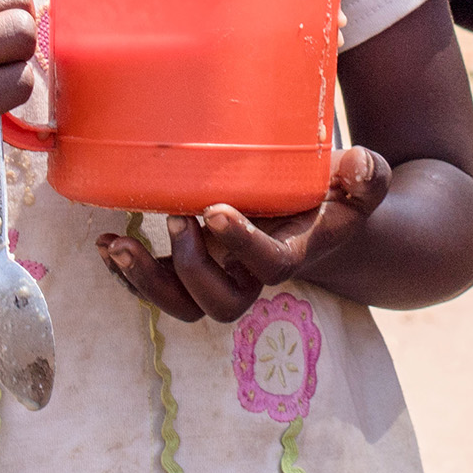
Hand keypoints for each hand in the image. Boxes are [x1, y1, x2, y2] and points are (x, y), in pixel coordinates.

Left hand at [94, 147, 391, 322]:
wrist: (317, 216)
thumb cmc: (334, 195)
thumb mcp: (361, 182)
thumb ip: (367, 176)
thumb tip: (355, 166)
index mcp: (291, 254)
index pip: (269, 267)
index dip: (240, 246)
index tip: (215, 209)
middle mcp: (251, 276)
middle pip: (219, 305)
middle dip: (188, 271)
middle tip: (173, 219)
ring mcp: (219, 276)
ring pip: (181, 306)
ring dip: (145, 281)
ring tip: (116, 244)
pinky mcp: (192, 267)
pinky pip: (157, 288)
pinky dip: (125, 273)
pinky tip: (105, 245)